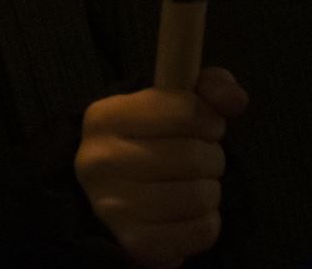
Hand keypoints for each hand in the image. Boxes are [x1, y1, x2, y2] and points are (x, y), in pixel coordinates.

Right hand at [74, 66, 245, 266]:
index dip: (208, 120)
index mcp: (104, 117)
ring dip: (208, 192)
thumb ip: (205, 91)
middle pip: (195, 156)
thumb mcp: (165, 108)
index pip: (185, 111)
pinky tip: (186, 214)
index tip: (202, 128)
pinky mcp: (136, 242)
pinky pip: (202, 231)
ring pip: (200, 196)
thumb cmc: (144, 147)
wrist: (108, 201)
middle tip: (195, 162)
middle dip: (210, 159)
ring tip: (189, 186)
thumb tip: (232, 97)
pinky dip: (206, 223)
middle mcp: (99, 159)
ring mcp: (113, 204)